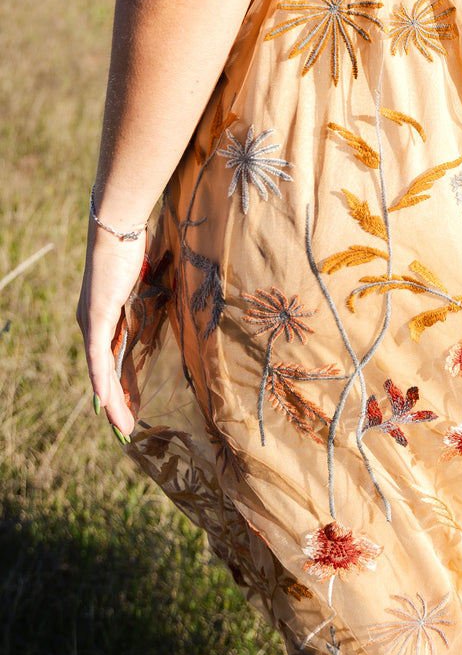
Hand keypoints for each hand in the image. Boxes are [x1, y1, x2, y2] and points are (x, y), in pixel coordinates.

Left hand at [77, 221, 145, 437]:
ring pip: (99, 371)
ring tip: (120, 425)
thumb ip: (153, 297)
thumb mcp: (147, 281)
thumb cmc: (136, 246)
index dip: (121, 385)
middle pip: (104, 372)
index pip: (112, 360)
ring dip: (110, 400)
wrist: (119, 226)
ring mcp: (92, 322)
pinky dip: (101, 380)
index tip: (132, 406)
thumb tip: (176, 301)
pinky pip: (97, 357)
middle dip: (116, 402)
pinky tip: (105, 401)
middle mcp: (93, 323)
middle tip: (126, 427)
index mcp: (105, 317)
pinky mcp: (95, 317)